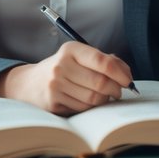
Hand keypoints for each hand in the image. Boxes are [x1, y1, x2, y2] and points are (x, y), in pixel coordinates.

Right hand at [0, 42, 134, 114]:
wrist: (30, 83)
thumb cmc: (63, 69)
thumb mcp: (79, 57)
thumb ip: (104, 61)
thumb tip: (126, 74)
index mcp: (71, 50)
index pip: (102, 61)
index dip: (120, 73)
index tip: (128, 80)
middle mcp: (62, 65)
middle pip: (100, 82)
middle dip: (115, 89)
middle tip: (119, 91)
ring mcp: (56, 84)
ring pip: (94, 98)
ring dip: (104, 99)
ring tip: (104, 95)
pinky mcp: (54, 102)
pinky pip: (83, 108)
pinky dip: (91, 106)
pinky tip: (88, 100)